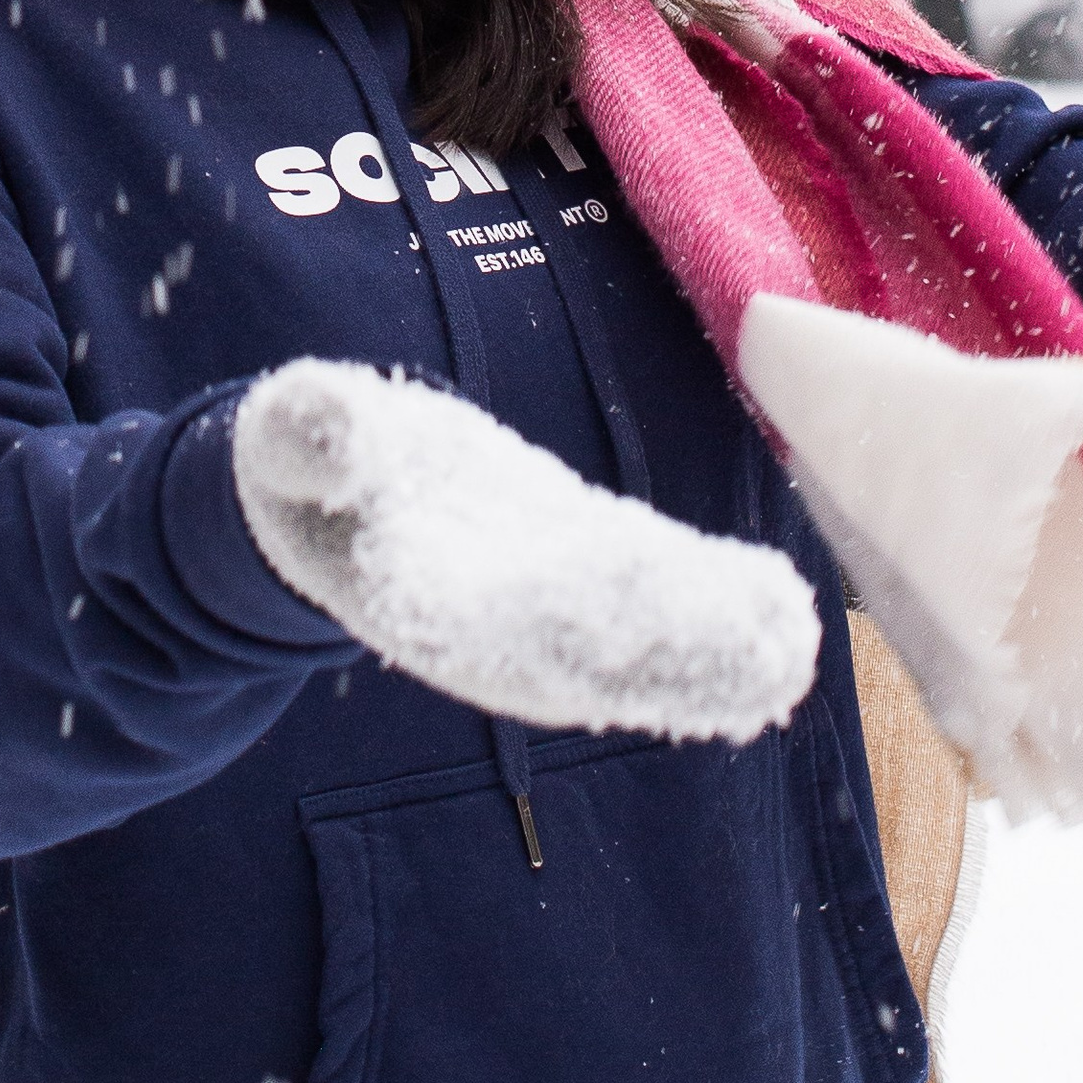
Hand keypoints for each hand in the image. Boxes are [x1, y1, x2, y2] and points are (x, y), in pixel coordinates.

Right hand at [231, 358, 821, 741]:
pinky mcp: (585, 574)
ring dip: (717, 647)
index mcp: (422, 597)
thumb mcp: (287, 439)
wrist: (323, 495)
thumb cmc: (300, 464)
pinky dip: (716, 618)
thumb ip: (306, 437)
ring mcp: (546, 612)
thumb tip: (318, 427)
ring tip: (795, 642)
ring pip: (638, 641)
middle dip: (681, 651)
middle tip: (772, 655)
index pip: (505, 615)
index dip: (576, 616)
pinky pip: (655, 604)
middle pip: (594, 645)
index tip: (647, 606)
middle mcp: (495, 627)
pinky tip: (787, 618)